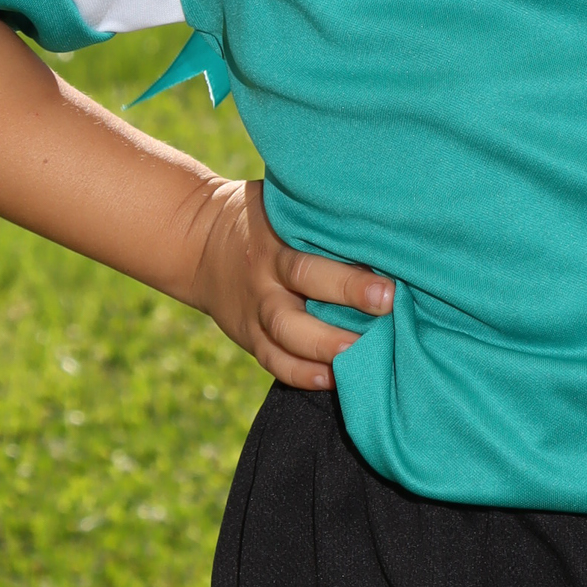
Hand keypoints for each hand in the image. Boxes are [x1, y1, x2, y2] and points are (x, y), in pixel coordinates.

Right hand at [186, 177, 394, 390]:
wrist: (196, 241)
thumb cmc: (264, 219)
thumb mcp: (284, 206)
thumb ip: (321, 216)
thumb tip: (383, 216)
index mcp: (276, 241)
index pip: (312, 258)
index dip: (349, 275)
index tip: (390, 286)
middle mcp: (265, 276)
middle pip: (303, 287)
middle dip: (348, 298)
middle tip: (388, 307)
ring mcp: (256, 310)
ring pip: (286, 334)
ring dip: (325, 347)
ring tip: (364, 356)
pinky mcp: (250, 336)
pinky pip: (272, 361)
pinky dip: (300, 374)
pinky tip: (331, 380)